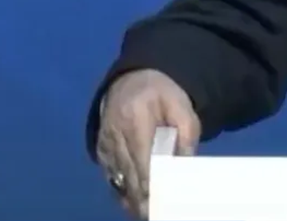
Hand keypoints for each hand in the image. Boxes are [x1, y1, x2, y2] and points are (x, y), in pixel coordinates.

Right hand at [94, 69, 200, 219]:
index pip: (141, 156)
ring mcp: (104, 140)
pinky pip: (109, 172)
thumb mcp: (182, 105)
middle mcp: (114, 130)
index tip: (155, 200)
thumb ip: (187, 133)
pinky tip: (131, 202)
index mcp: (136, 115)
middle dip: (139, 195)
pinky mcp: (100, 147)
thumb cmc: (162, 93)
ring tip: (143, 212)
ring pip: (116, 175)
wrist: (133, 79)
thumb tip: (185, 163)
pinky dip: (120, 188)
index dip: (147, 180)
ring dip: (129, 195)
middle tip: (151, 213)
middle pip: (127, 170)